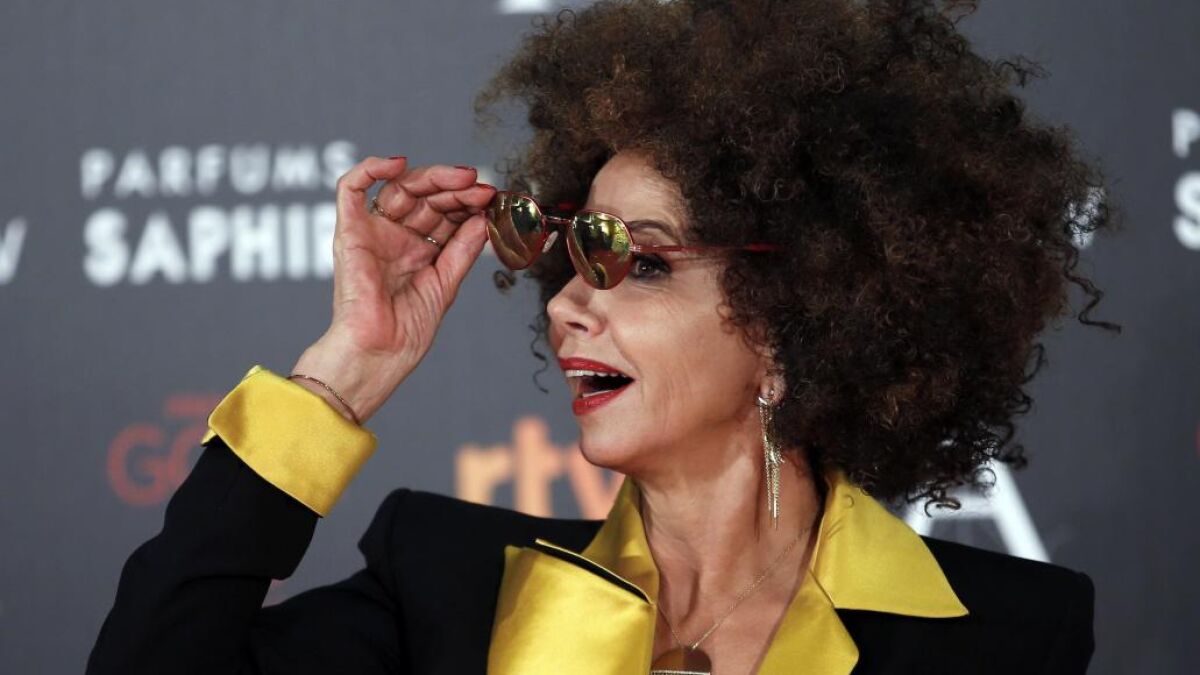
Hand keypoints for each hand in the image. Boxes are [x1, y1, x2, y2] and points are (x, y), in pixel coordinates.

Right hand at [292, 156, 495, 423]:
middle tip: (480, 186)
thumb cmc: (407, 332)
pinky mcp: (349, 232)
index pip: (444, 214)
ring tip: (462, 179)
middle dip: (455, 188)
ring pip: (399, 187)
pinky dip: (370, 169)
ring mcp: (373, 233)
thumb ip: (462, 249)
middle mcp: (395, 238)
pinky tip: (398, 163)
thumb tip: (483, 218)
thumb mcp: (446, 284)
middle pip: (425, 197)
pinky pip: (349, 188)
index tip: (492, 198)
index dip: (467, 203)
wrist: (380, 354)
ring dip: (432, 177)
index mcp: (418, 251)